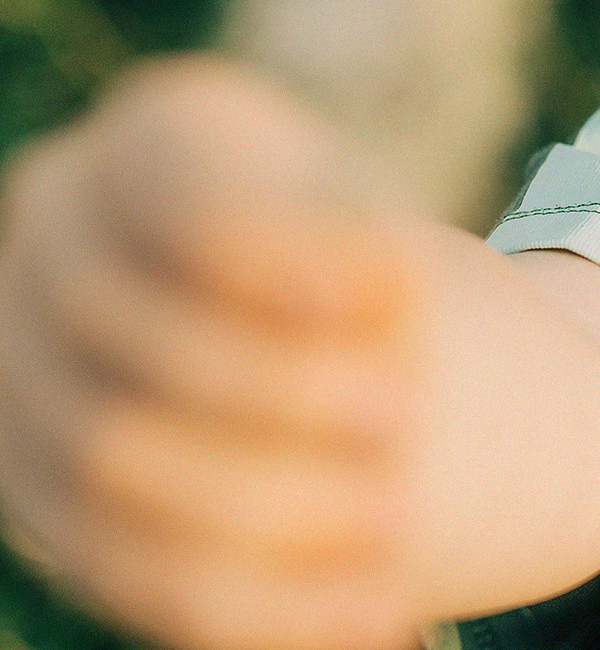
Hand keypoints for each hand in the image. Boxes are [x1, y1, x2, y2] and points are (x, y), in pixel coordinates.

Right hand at [0, 56, 420, 649]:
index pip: (183, 195)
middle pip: (131, 336)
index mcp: (147, 149)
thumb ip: (359, 258)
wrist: (347, 356)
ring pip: (109, 466)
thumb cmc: (366, 272)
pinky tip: (384, 614)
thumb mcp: (381, 245)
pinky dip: (266, 606)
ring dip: (267, 505)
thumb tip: (380, 286)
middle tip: (408, 415)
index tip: (398, 287)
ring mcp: (27, 382)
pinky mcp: (50, 507)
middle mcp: (53, 246)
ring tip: (402, 522)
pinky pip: (136, 577)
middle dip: (279, 390)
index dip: (273, 249)